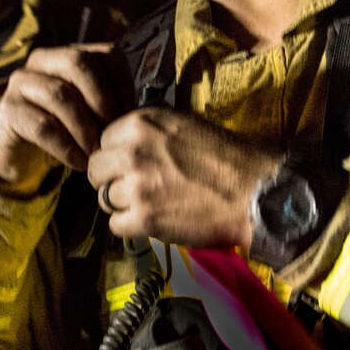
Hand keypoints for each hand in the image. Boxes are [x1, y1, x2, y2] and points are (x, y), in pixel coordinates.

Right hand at [0, 44, 122, 194]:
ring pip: (60, 94)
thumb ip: (111, 104)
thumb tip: (137, 114)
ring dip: (85, 128)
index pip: (105, 52)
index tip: (130, 115)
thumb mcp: (90, 113)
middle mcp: (41, 60)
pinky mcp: (8, 111)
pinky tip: (79, 163)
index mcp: (68, 54)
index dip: (123, 83)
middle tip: (112, 133)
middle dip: (102, 100)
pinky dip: (66, 147)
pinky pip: (42, 126)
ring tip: (96, 153)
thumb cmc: (64, 131)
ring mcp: (21, 83)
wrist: (20, 158)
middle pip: (78, 62)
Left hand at [85, 108, 279, 247]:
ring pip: (104, 199)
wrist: (254, 191)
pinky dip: (130, 226)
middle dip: (109, 179)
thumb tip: (126, 144)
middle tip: (131, 187)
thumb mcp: (184, 125)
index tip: (129, 164)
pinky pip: (116, 225)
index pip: (103, 140)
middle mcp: (132, 151)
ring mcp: (136, 186)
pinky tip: (151, 221)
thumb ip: (150, 133)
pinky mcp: (144, 218)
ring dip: (121, 204)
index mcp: (142, 123)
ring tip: (147, 205)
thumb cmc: (227, 157)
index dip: (115, 154)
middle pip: (95, 169)